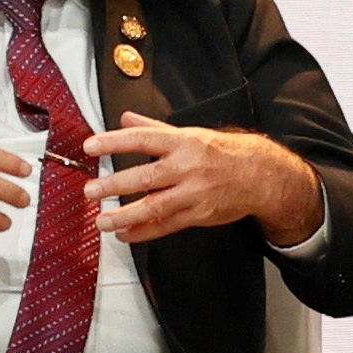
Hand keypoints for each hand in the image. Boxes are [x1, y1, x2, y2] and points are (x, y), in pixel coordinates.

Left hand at [84, 112, 321, 245]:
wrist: (261, 176)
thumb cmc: (225, 153)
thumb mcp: (191, 134)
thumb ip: (155, 128)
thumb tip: (126, 118)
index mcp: (183, 142)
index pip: (142, 139)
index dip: (115, 142)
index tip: (91, 146)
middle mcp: (187, 167)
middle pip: (146, 176)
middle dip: (115, 185)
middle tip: (91, 190)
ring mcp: (193, 193)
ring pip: (155, 206)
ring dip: (125, 215)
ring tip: (102, 221)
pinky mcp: (199, 214)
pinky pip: (167, 226)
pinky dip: (144, 232)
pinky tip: (125, 234)